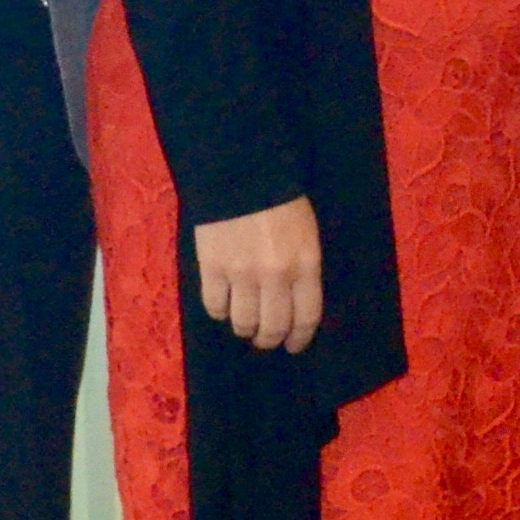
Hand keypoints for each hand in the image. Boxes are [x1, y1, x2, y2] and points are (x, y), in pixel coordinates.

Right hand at [193, 197, 322, 352]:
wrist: (241, 174)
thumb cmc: (280, 201)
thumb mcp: (306, 234)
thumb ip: (303, 269)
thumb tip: (293, 304)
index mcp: (306, 264)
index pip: (306, 317)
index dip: (299, 338)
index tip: (293, 345)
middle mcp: (276, 275)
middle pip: (273, 327)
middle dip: (269, 339)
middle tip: (265, 339)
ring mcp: (242, 274)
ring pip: (242, 322)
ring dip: (243, 328)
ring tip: (243, 323)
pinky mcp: (213, 268)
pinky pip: (214, 306)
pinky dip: (219, 312)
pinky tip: (223, 305)